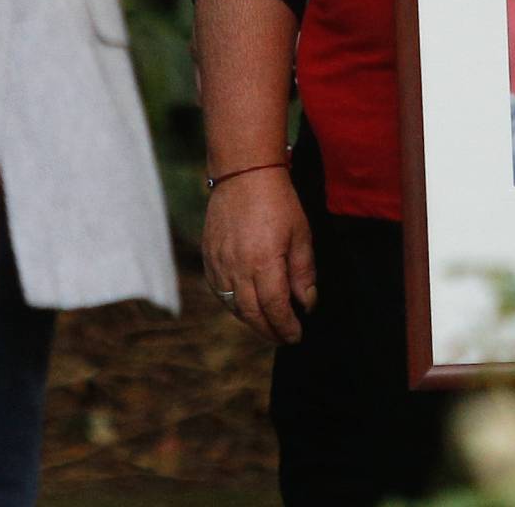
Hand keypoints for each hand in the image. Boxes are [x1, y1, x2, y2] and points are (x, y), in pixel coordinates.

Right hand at [202, 168, 316, 343]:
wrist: (244, 175)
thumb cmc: (279, 202)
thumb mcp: (301, 236)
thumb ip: (303, 273)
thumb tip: (306, 304)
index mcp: (264, 263)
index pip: (274, 308)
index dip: (285, 326)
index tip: (296, 336)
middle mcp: (237, 268)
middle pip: (252, 314)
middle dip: (269, 331)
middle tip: (283, 338)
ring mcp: (219, 263)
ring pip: (233, 306)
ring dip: (251, 321)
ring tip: (268, 326)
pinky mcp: (209, 257)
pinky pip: (219, 291)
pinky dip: (234, 305)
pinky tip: (247, 306)